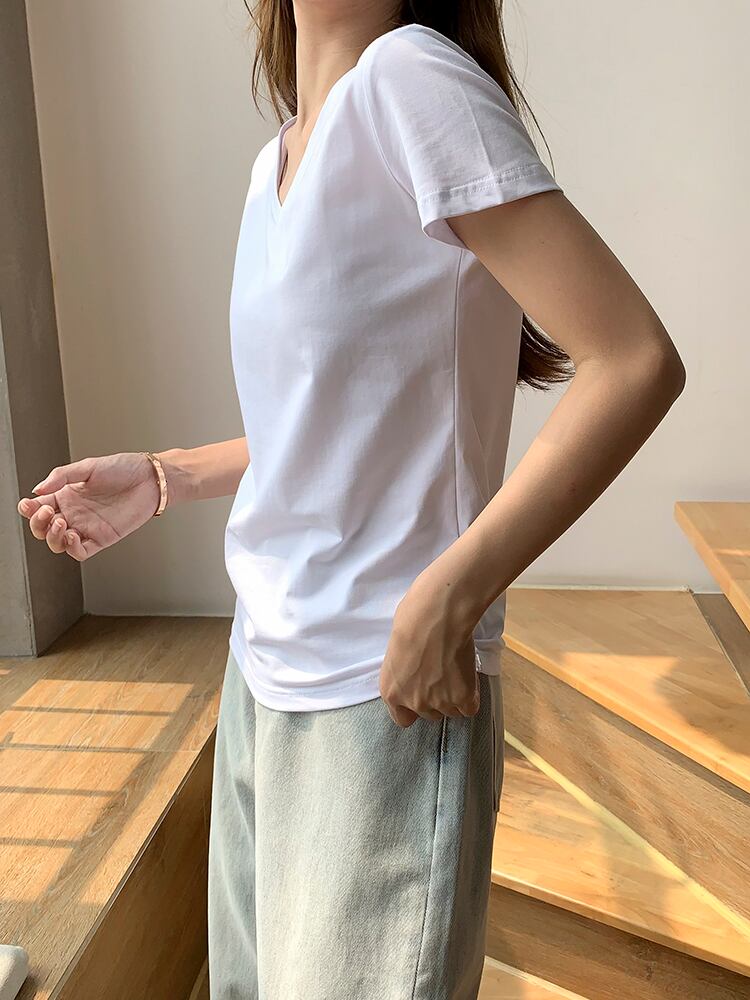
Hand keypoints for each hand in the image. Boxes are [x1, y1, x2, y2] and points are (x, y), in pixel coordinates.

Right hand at [16, 452, 162, 560]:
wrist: (150, 478)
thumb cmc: (124, 469)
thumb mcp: (88, 467)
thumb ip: (61, 477)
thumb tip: (37, 490)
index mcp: (67, 495)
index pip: (38, 507)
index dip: (28, 509)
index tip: (27, 504)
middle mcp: (74, 513)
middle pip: (43, 529)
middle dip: (38, 524)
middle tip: (48, 512)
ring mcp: (87, 527)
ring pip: (58, 543)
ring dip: (53, 537)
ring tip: (62, 523)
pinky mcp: (102, 538)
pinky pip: (80, 552)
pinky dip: (71, 548)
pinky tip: (73, 534)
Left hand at [379, 567, 480, 728]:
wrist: (437, 615)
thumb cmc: (412, 619)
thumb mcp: (396, 650)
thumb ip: (403, 670)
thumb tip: (414, 667)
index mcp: (391, 691)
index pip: (403, 719)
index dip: (414, 708)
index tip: (422, 694)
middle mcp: (412, 702)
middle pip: (430, 714)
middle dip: (437, 699)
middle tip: (443, 675)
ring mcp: (438, 703)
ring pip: (452, 711)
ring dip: (455, 696)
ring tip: (457, 670)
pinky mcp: (462, 698)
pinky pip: (470, 708)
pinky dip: (472, 696)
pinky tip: (469, 676)